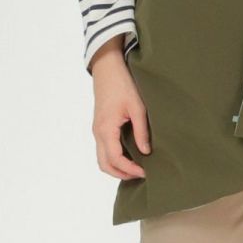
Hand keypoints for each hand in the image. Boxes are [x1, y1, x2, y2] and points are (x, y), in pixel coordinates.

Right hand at [90, 43, 150, 179]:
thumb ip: (141, 131)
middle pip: (104, 164)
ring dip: (117, 167)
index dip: (130, 169)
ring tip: (136, 168)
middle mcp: (98, 132)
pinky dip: (114, 158)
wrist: (107, 68)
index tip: (145, 172)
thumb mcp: (137, 107)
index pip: (115, 159)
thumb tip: (146, 152)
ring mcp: (97, 130)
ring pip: (102, 159)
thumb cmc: (122, 84)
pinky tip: (130, 156)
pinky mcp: (99, 127)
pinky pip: (103, 149)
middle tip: (141, 174)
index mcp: (106, 129)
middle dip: (121, 174)